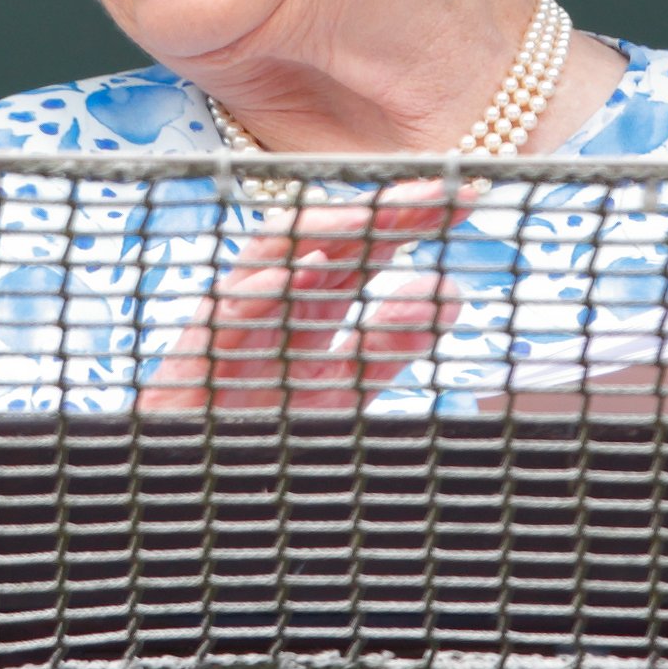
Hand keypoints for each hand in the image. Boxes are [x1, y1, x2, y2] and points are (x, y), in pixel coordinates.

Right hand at [140, 180, 478, 411]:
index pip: (366, 244)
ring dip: (323, 228)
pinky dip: (263, 285)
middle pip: (327, 232)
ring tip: (374, 215)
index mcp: (311, 299)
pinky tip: (301, 269)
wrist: (199, 478)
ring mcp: (235, 316)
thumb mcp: (346, 384)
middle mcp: (274, 294)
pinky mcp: (200, 349)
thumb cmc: (262, 423)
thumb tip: (449, 290)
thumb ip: (391, 340)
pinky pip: (229, 308)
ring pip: (271, 251)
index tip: (469, 197)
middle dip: (380, 208)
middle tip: (437, 190)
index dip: (413, 218)